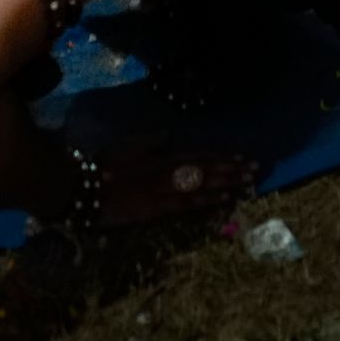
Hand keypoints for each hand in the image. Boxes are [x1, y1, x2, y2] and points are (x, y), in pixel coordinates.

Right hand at [98, 148, 262, 227]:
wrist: (84, 186)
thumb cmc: (102, 165)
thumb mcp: (126, 145)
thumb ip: (149, 140)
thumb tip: (169, 133)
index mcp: (160, 154)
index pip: (197, 154)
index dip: (220, 156)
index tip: (241, 155)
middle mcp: (167, 168)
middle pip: (206, 167)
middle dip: (231, 168)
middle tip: (255, 168)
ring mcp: (164, 188)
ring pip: (203, 183)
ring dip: (227, 181)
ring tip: (248, 182)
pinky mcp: (157, 206)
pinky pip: (189, 203)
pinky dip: (209, 200)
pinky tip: (226, 199)